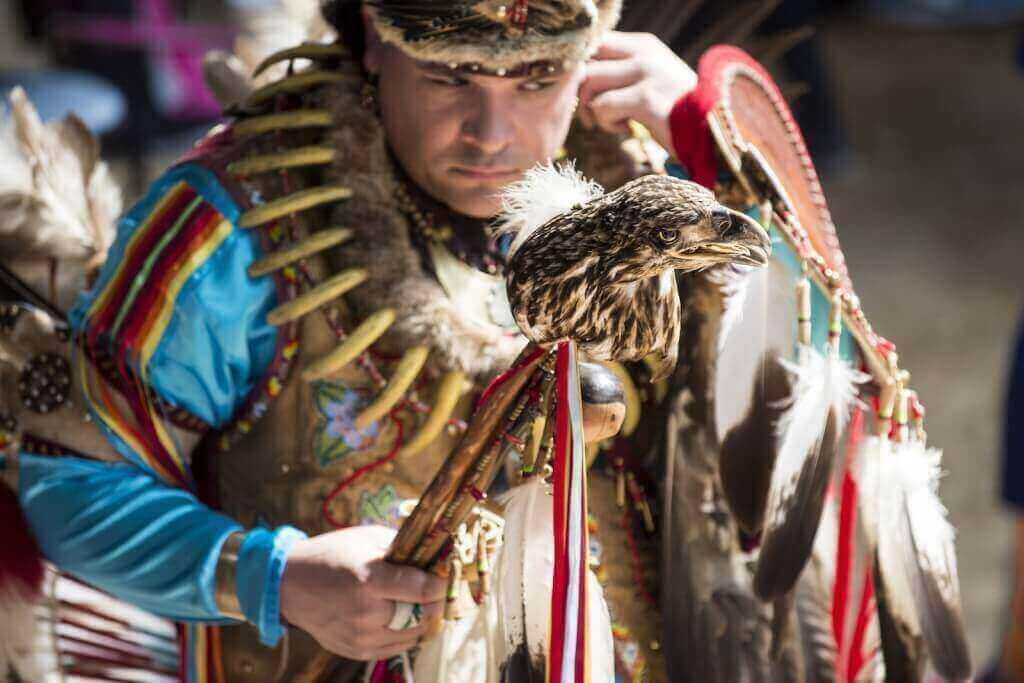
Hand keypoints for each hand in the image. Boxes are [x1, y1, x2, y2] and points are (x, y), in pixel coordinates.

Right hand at [280, 525, 445, 660]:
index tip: (447, 576)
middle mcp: (366, 613)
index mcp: (369, 580)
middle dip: (437, 602)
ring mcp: (360, 636)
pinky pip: (396, 648)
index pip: (423, 590)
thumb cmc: (331, 555)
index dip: (442, 583)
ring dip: (425, 619)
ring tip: (425, 604)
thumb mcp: (366, 538)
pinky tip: (406, 618)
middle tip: (440, 590)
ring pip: (414, 635)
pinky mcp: (356, 650)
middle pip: (423, 615)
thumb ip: (401, 547)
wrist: (289, 585)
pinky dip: (408, 634)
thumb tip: (433, 553)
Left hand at [578, 31, 697, 152]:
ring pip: (589, 82)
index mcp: (643, 45)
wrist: (713, 132)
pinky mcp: (646, 99)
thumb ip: (621, 72)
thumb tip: (579, 77)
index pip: (594, 44)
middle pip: (585, 60)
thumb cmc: (676, 111)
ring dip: (592, 109)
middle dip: (579, 91)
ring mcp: (646, 73)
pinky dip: (607, 124)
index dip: (580, 70)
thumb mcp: (651, 81)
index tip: (588, 95)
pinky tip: (627, 130)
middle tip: (590, 114)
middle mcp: (644, 53)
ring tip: (612, 123)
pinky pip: (602, 107)